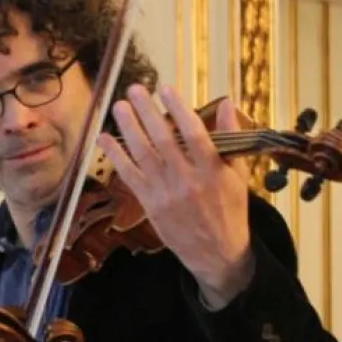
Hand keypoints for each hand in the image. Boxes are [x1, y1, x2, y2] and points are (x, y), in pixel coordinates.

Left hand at [98, 84, 253, 305]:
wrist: (216, 253)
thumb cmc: (229, 210)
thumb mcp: (238, 176)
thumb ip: (231, 139)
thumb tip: (226, 103)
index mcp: (212, 171)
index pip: (194, 133)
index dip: (178, 110)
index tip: (166, 89)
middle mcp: (187, 180)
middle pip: (163, 140)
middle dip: (147, 112)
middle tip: (135, 89)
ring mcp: (165, 193)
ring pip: (143, 154)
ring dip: (128, 128)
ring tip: (118, 105)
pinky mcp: (149, 204)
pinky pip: (128, 176)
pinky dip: (114, 156)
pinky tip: (103, 138)